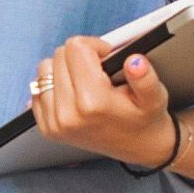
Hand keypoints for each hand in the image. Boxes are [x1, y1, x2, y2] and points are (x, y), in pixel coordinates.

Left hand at [29, 34, 177, 169]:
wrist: (139, 146)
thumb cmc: (145, 118)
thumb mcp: (155, 96)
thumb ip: (145, 78)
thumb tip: (135, 61)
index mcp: (92, 102)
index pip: (76, 47)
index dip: (95, 46)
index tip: (107, 58)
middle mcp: (68, 114)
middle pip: (59, 55)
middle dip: (80, 57)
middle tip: (100, 73)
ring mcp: (55, 123)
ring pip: (45, 69)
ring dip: (64, 69)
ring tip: (86, 82)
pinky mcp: (47, 128)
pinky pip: (38, 89)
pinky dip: (54, 85)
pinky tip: (74, 93)